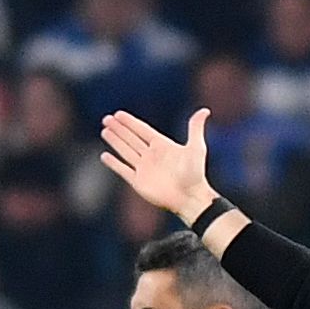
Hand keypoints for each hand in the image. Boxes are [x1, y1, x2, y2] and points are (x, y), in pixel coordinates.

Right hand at [99, 109, 215, 220]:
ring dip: (115, 141)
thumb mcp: (196, 148)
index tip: (118, 114)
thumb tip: (205, 110)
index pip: (142, 130)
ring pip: (125, 151)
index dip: (130, 122)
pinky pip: (123, 170)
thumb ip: (195, 128)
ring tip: (104, 131)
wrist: (190, 198)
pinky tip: (105, 156)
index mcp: (162, 145)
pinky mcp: (138, 182)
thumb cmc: (195, 174)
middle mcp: (151, 155)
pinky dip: (114, 163)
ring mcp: (144, 169)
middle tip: (106, 119)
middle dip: (119, 129)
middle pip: (131, 139)